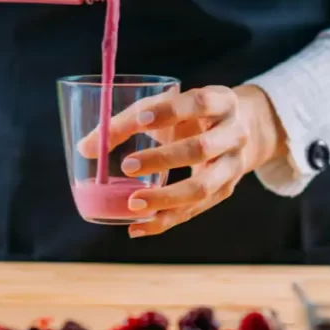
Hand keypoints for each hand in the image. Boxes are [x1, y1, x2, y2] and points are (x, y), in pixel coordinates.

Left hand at [78, 85, 288, 236]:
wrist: (243, 131)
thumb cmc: (193, 115)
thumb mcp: (170, 106)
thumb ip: (130, 121)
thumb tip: (85, 147)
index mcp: (222, 101)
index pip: (200, 103)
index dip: (171, 111)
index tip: (141, 120)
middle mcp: (234, 134)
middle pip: (201, 148)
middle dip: (163, 159)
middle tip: (127, 166)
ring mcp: (233, 166)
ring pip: (203, 187)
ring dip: (166, 198)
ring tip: (132, 204)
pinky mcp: (225, 191)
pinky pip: (194, 210)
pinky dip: (165, 221)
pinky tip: (137, 227)